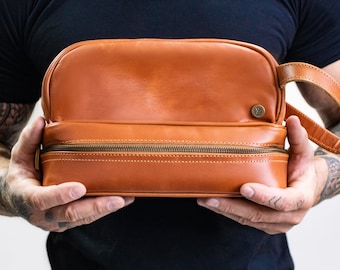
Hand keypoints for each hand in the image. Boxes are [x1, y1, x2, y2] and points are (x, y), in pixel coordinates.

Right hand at [2, 117, 133, 231]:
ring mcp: (58, 221)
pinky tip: (123, 200)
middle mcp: (44, 214)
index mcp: (28, 198)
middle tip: (115, 199)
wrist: (18, 199)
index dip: (61, 195)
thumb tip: (41, 120)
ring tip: (125, 198)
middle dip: (94, 207)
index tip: (79, 188)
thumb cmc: (21, 177)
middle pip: (69, 214)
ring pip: (83, 218)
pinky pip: (88, 218)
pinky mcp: (69, 221)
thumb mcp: (20, 157)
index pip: (43, 199)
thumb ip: (29, 140)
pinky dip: (105, 210)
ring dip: (105, 210)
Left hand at [198, 116, 325, 233]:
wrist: (306, 188)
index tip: (243, 187)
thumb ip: (297, 138)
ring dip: (225, 211)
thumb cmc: (301, 169)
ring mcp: (276, 224)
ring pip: (248, 220)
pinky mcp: (265, 225)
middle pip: (259, 215)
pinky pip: (245, 221)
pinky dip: (227, 213)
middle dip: (233, 207)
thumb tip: (292, 119)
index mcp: (301, 199)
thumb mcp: (303, 153)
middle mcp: (290, 216)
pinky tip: (211, 203)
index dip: (264, 196)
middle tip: (210, 198)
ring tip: (204, 200)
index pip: (283, 201)